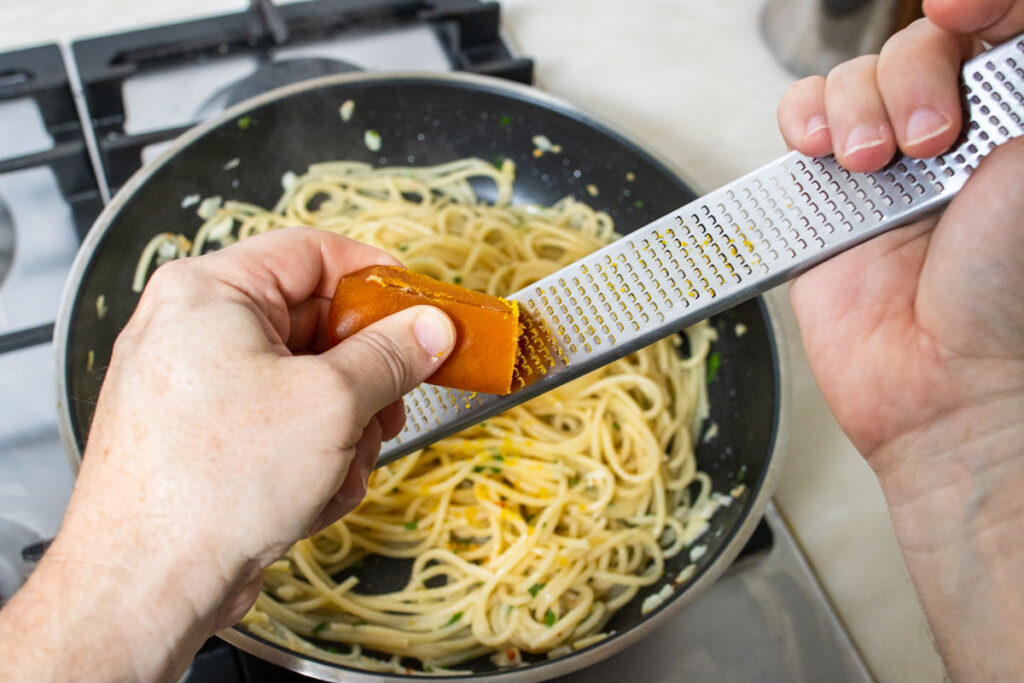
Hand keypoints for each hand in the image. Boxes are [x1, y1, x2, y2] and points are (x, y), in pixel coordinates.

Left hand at [0, 227, 454, 680]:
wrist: (146, 582)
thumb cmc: (210, 485)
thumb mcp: (331, 402)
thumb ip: (391, 355)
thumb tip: (430, 329)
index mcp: (211, 291)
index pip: (314, 252)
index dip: (377, 278)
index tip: (420, 309)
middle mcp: (195, 329)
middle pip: (314, 324)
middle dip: (362, 376)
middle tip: (392, 404)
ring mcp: (196, 386)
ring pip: (305, 382)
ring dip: (341, 429)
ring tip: (338, 468)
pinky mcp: (203, 436)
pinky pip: (280, 424)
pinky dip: (309, 458)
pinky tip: (309, 496)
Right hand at [777, 2, 1023, 678]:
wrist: (947, 382)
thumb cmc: (1011, 292)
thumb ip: (1022, 78)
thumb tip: (992, 18)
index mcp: (1016, 118)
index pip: (995, 24)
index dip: (979, 5)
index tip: (967, 7)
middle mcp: (956, 133)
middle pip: (920, 40)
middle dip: (917, 75)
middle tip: (935, 139)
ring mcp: (888, 162)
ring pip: (856, 74)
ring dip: (857, 105)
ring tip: (873, 163)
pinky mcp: (828, 193)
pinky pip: (805, 120)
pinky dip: (806, 119)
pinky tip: (825, 150)